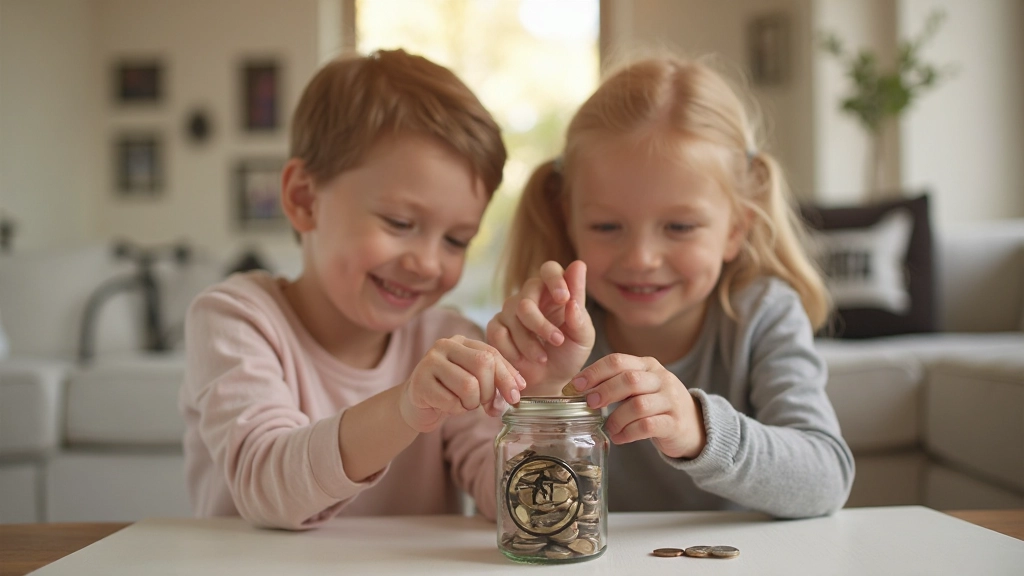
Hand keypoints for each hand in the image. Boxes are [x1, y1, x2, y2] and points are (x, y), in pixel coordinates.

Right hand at [398, 335, 526, 432]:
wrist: (417, 406)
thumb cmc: (451, 392)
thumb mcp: (477, 382)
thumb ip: (497, 381)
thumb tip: (518, 388)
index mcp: (462, 341)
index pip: (492, 354)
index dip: (507, 376)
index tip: (515, 396)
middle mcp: (444, 345)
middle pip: (483, 364)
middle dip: (490, 391)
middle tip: (484, 404)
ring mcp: (429, 362)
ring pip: (468, 385)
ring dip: (472, 403)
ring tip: (464, 404)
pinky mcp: (419, 383)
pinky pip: (451, 401)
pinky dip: (456, 410)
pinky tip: (448, 406)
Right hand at [486, 260, 594, 394]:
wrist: (549, 382)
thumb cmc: (569, 355)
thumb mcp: (582, 336)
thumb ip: (579, 306)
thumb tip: (578, 268)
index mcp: (553, 291)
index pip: (550, 269)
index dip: (555, 280)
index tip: (563, 298)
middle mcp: (530, 295)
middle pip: (527, 295)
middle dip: (541, 322)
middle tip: (557, 341)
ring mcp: (510, 310)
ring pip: (514, 316)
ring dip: (530, 342)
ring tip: (543, 358)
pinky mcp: (495, 327)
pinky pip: (499, 333)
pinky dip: (513, 350)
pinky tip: (523, 361)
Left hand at [571, 354, 705, 458]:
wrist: (694, 425)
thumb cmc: (656, 405)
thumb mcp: (640, 387)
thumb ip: (616, 384)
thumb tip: (579, 389)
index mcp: (648, 365)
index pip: (618, 361)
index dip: (594, 372)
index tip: (575, 385)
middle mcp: (661, 379)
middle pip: (629, 379)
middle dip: (605, 391)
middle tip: (590, 404)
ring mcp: (671, 401)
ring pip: (638, 405)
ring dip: (617, 418)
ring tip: (608, 428)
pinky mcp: (675, 423)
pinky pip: (647, 426)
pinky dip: (628, 433)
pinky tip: (619, 438)